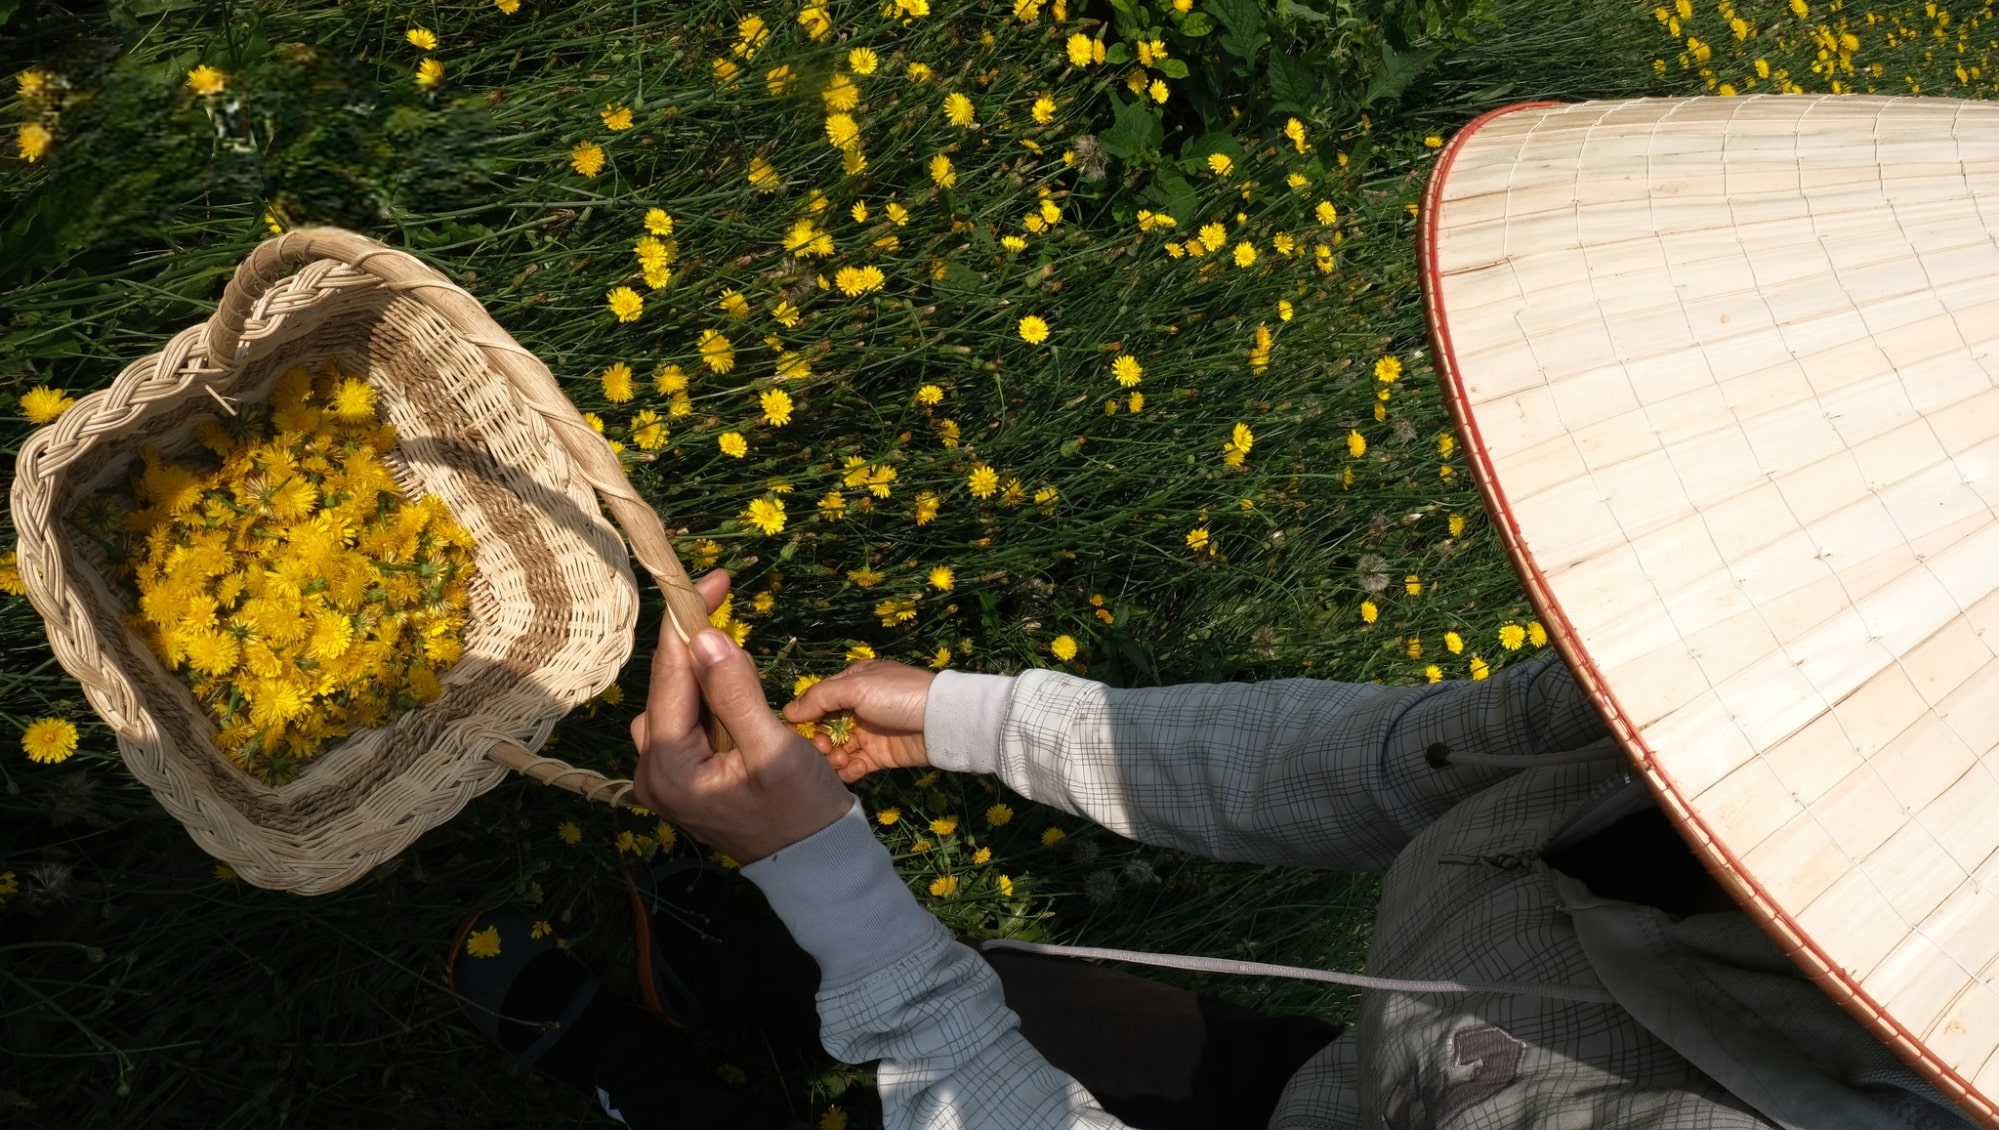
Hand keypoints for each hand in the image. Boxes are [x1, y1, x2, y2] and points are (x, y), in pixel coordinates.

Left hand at [629, 570, 851, 862]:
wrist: (814, 862)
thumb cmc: (800, 810)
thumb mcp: (773, 748)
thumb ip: (736, 693)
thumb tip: (707, 638)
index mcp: (669, 766)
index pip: (670, 677)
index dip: (688, 622)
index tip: (712, 580)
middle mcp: (653, 772)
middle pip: (666, 687)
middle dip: (695, 644)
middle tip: (724, 602)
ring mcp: (664, 777)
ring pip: (674, 701)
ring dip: (703, 672)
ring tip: (739, 659)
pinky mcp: (682, 776)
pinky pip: (686, 721)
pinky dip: (708, 697)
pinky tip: (735, 688)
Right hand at [782, 660, 935, 783]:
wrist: (941, 722)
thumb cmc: (897, 696)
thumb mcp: (856, 687)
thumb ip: (819, 698)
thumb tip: (787, 712)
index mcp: (851, 683)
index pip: (816, 701)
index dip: (804, 718)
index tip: (797, 732)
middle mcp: (856, 707)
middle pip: (822, 728)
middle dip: (817, 740)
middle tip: (822, 748)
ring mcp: (868, 732)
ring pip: (836, 749)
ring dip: (832, 757)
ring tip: (840, 759)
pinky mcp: (878, 756)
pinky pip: (854, 765)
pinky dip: (848, 770)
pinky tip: (852, 769)